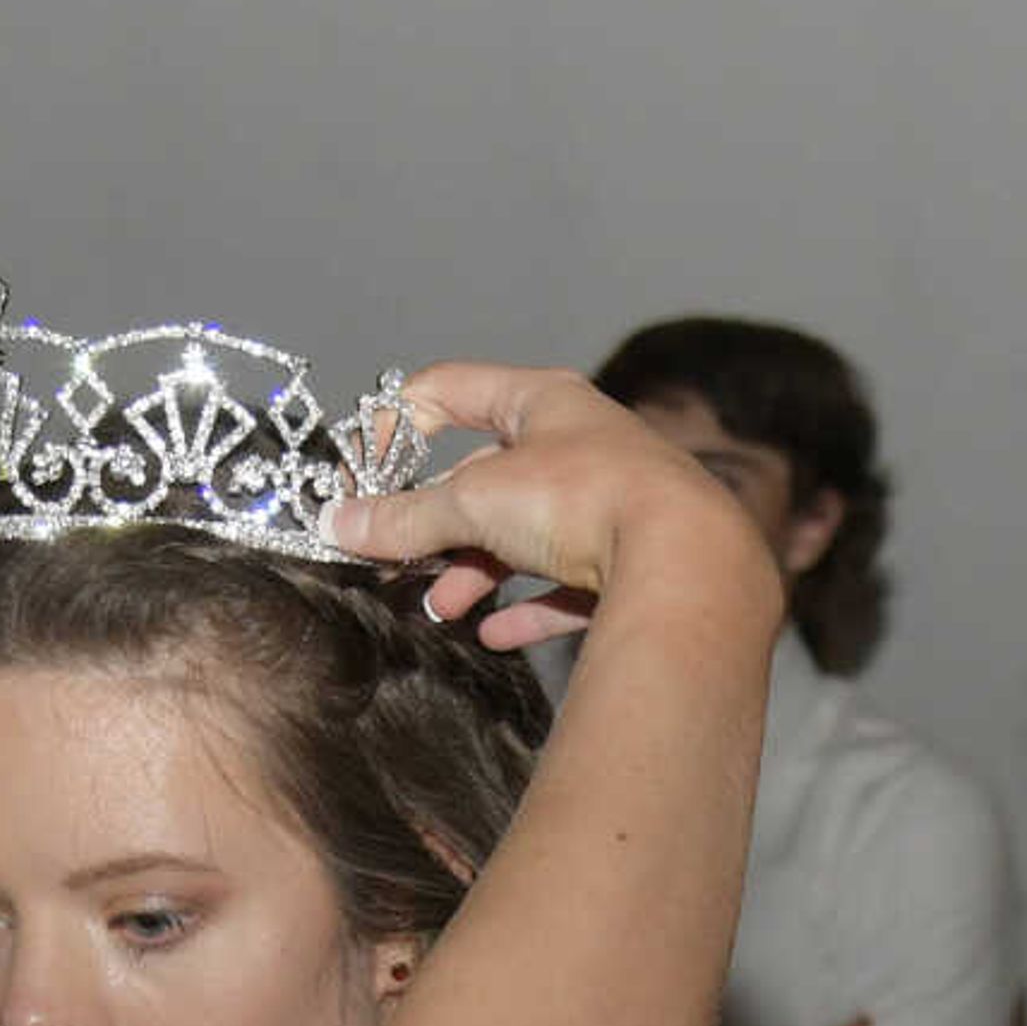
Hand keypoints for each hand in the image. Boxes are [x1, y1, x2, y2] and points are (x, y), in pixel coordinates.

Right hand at [324, 365, 773, 650]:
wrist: (686, 563)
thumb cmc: (585, 500)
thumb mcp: (475, 501)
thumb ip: (404, 517)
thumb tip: (341, 524)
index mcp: (543, 402)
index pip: (449, 391)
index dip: (395, 427)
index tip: (359, 478)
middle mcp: (578, 445)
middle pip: (481, 477)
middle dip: (434, 523)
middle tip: (395, 560)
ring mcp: (607, 505)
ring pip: (518, 535)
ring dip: (472, 572)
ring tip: (443, 607)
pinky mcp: (628, 564)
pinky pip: (564, 586)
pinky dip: (525, 608)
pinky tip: (496, 634)